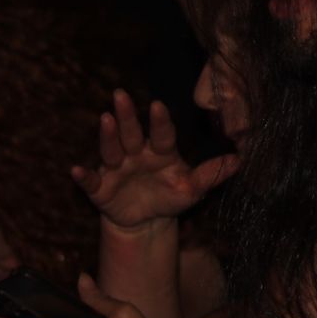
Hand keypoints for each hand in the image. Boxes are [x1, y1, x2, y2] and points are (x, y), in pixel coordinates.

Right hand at [71, 89, 238, 230]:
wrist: (147, 221)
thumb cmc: (171, 197)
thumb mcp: (192, 189)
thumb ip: (212, 175)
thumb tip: (240, 161)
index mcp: (160, 151)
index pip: (162, 133)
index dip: (160, 121)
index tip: (158, 105)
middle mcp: (136, 154)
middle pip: (131, 133)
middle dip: (126, 115)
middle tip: (120, 95)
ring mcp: (116, 169)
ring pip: (111, 149)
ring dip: (108, 136)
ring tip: (105, 119)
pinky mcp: (100, 187)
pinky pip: (91, 181)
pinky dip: (83, 176)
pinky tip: (76, 170)